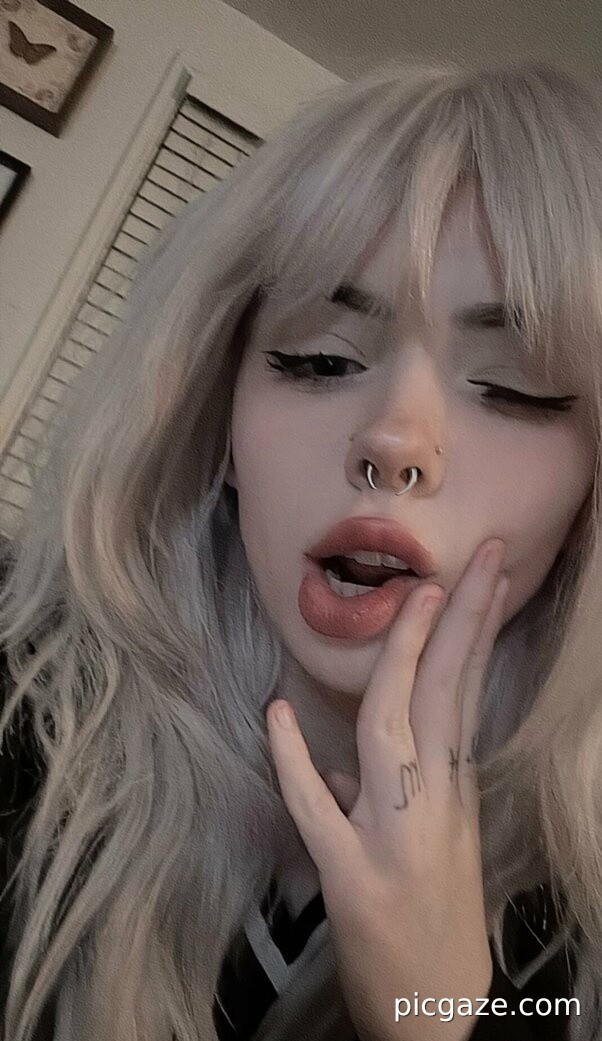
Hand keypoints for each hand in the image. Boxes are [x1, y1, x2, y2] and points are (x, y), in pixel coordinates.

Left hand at [266, 538, 509, 1040]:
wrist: (437, 1015)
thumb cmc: (438, 919)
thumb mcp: (440, 838)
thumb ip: (408, 781)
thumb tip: (362, 743)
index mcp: (453, 789)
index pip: (468, 693)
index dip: (476, 630)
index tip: (482, 573)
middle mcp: (432, 806)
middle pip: (447, 699)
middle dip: (460, 623)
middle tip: (477, 558)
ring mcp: (389, 839)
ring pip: (394, 736)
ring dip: (402, 664)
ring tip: (415, 599)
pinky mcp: (347, 878)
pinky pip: (314, 810)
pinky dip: (294, 762)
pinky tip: (277, 712)